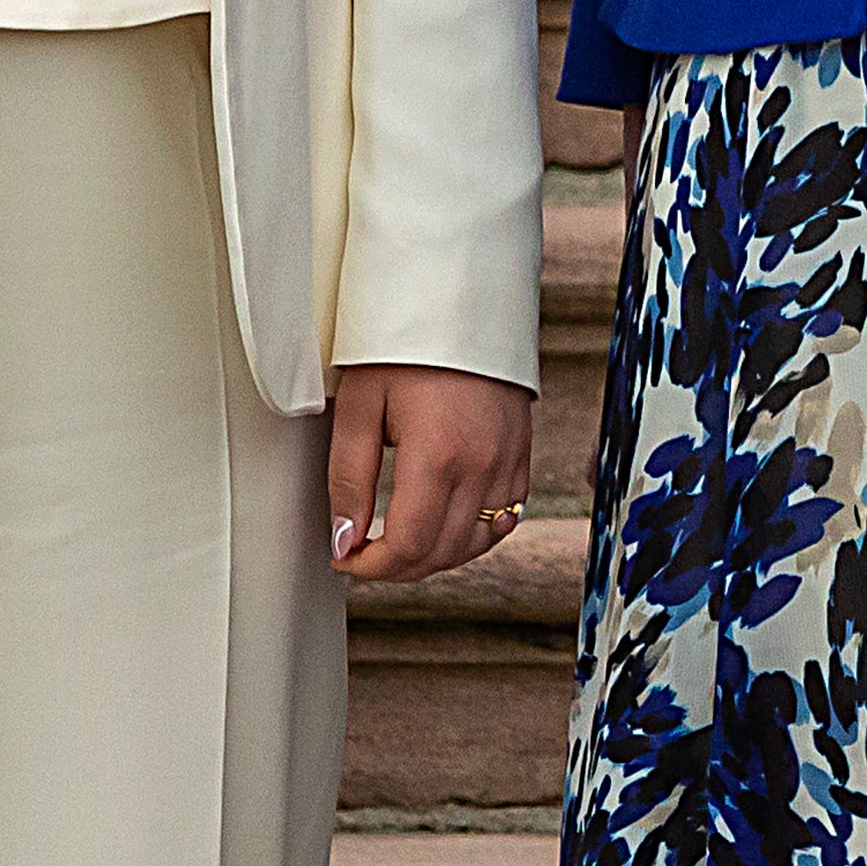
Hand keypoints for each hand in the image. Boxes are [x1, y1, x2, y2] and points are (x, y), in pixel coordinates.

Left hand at [328, 364, 535, 582]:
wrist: (462, 298)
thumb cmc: (406, 344)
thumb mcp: (361, 405)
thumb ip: (349, 479)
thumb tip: (344, 540)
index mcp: (437, 455)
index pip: (408, 546)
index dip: (371, 566)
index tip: (345, 557)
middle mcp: (481, 466)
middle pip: (441, 553)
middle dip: (396, 567)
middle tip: (363, 551)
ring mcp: (508, 462)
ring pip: (475, 543)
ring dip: (434, 556)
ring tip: (399, 541)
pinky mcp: (522, 454)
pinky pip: (505, 519)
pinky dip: (473, 534)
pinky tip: (446, 523)